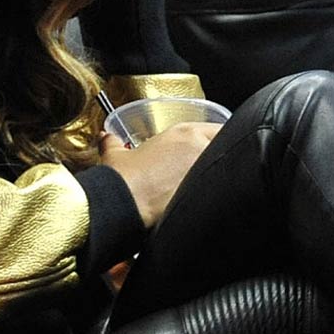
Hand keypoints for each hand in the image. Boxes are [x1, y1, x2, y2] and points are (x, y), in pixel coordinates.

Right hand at [99, 124, 220, 228]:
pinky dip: (214, 196)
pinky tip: (202, 203)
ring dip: (219, 176)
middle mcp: (198, 149)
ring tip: (206, 187)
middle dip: (221, 156)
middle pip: (226, 148)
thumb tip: (107, 138)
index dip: (217, 139)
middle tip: (211, 168)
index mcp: (182, 134)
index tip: (213, 148)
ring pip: (226, 170)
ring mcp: (203, 172)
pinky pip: (219, 193)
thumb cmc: (122, 180)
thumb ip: (112, 142)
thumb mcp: (114, 155)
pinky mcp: (205, 195)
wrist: (123, 204)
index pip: (218, 129)